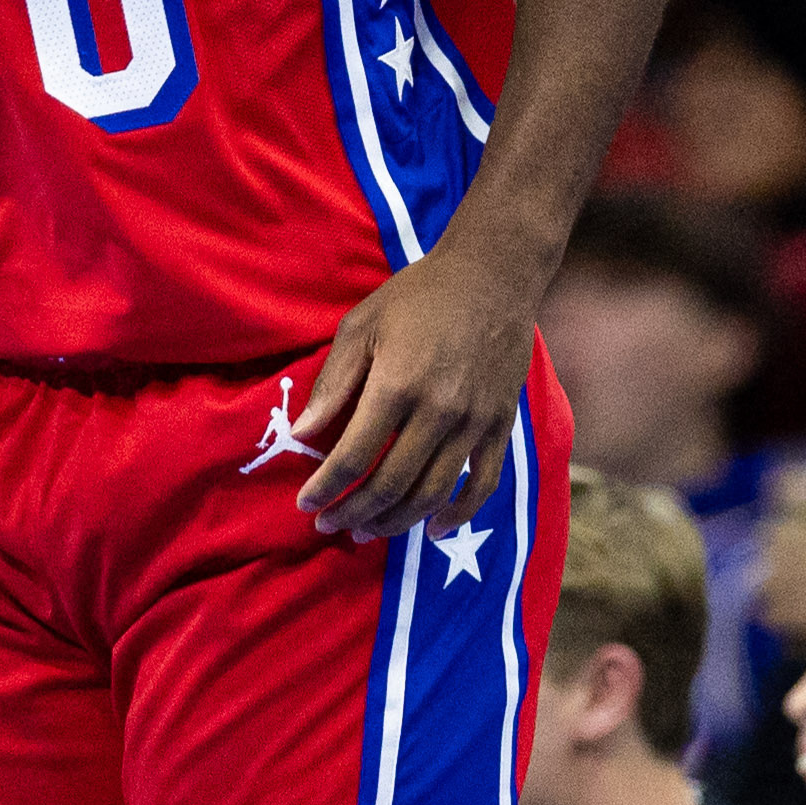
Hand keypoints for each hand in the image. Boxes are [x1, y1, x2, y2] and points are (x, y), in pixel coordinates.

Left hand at [293, 248, 532, 538]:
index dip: (325, 487)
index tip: (305, 504)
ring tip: (367, 530)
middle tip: (330, 524)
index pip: (353, 455)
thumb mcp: (362, 325)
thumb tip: (304, 434)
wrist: (494, 274)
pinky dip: (457, 514)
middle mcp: (438, 411)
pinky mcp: (501, 424)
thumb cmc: (419, 295)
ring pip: (432, 493)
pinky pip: (482, 483)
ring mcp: (475, 422)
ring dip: (395, 521)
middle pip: (390, 484)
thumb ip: (334, 382)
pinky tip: (432, 529)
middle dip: (352, 512)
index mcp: (397, 384)